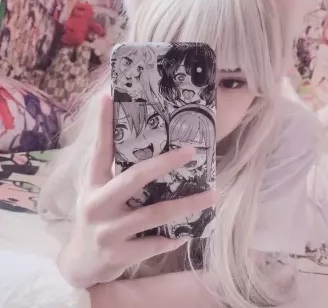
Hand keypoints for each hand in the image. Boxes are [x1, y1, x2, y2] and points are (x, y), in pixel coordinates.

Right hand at [58, 94, 215, 287]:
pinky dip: (174, 235)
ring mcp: (108, 232)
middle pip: (135, 178)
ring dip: (187, 205)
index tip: (109, 97)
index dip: (103, 123)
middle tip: (192, 151)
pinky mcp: (119, 256)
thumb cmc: (95, 218)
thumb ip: (114, 172)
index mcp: (93, 184)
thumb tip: (146, 147)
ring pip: (155, 213)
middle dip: (165, 163)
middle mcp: (98, 204)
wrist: (80, 264)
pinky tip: (190, 230)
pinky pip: (155, 243)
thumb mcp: (96, 191)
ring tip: (212, 195)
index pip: (100, 149)